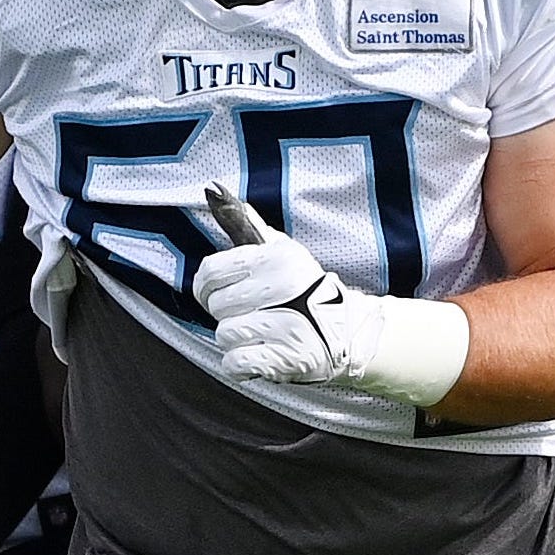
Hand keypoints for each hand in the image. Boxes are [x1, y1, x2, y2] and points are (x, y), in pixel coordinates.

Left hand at [192, 198, 467, 408]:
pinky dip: (241, 364)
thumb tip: (214, 190)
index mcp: (276, 259)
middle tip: (250, 314)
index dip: (206, 287)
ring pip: (224, 334)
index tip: (216, 294)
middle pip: (217, 306)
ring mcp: (285, 327)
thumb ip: (248, 226)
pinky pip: (235, 363)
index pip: (210, 272)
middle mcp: (281, 289)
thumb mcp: (284, 251)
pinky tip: (260, 354)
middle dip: (227, 313)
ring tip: (261, 334)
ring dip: (236, 340)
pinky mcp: (286, 359)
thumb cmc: (305, 289)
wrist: (348, 331)